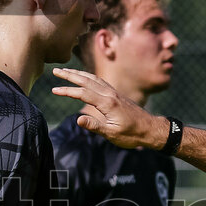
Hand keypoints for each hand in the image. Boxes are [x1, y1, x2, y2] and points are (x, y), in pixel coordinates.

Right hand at [52, 68, 168, 149]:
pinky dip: (89, 76)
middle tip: (55, 70)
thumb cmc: (132, 134)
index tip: (54, 90)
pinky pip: (100, 81)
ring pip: (93, 78)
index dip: (67, 91)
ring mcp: (114, 92)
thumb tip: (78, 119)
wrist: (151, 129)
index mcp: (108, 103)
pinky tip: (85, 77)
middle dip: (69, 75)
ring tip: (66, 71)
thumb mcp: (112, 134)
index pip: (83, 93)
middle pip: (86, 80)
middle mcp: (110, 94)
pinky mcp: (117, 94)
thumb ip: (95, 126)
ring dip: (78, 73)